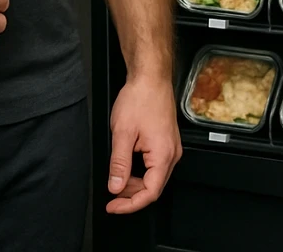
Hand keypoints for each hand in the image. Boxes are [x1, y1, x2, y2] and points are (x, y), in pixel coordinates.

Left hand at [106, 77, 181, 213]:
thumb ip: (119, 164)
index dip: (129, 204)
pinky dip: (140, 171)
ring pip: (154, 176)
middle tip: (111, 195)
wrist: (150, 76)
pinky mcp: (167, 140)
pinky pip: (155, 164)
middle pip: (153, 187)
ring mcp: (171, 146)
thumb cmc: (140, 97)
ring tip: (116, 181)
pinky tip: (127, 167)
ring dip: (135, 183)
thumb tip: (116, 187)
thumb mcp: (123, 133)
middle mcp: (172, 153)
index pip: (149, 193)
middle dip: (131, 195)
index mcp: (163, 155)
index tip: (113, 206)